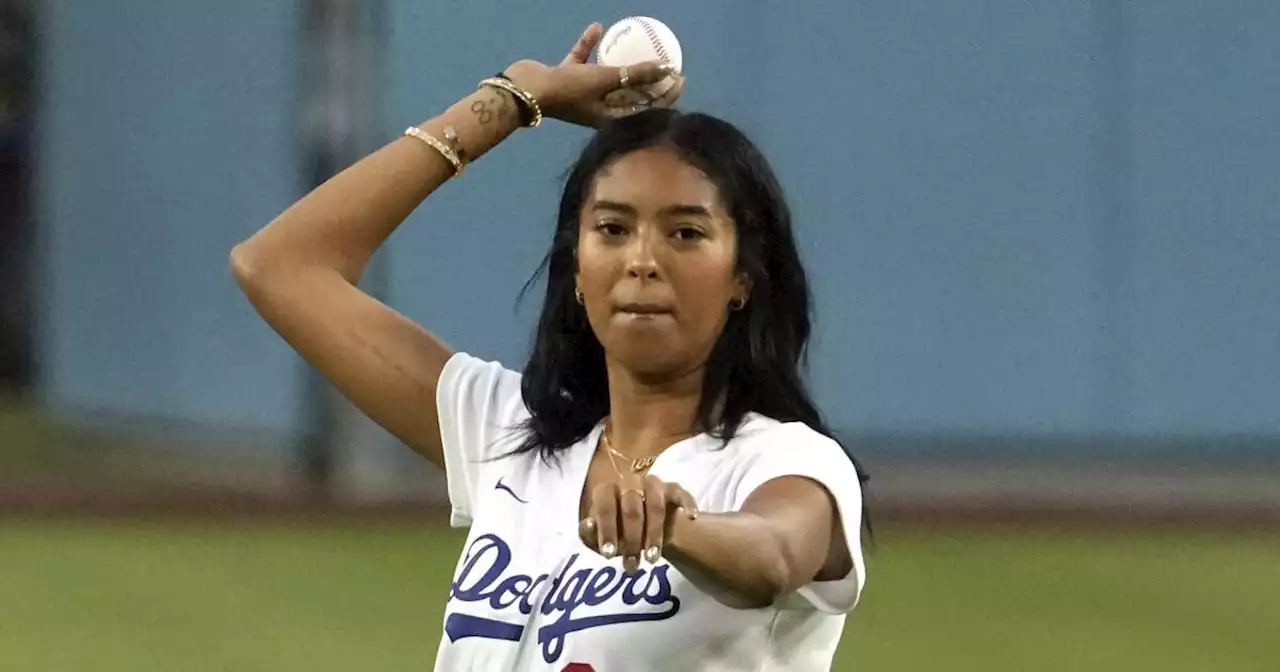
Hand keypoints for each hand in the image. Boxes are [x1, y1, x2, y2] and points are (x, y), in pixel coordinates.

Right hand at [504, 23, 685, 127]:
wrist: (526, 90)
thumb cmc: (569, 91)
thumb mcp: (607, 81)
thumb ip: (637, 74)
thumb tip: (667, 69)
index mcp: (611, 119)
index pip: (647, 109)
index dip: (666, 95)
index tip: (679, 77)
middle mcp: (598, 110)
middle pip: (632, 94)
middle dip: (650, 80)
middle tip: (666, 62)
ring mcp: (581, 95)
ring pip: (607, 78)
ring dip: (620, 64)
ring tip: (636, 47)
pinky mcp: (565, 79)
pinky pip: (582, 61)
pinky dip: (589, 46)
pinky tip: (596, 28)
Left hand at [579, 475, 698, 572]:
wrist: (646, 526)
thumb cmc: (619, 531)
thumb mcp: (602, 538)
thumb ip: (590, 534)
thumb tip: (587, 526)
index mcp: (607, 490)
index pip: (605, 504)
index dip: (606, 529)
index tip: (609, 556)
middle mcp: (630, 482)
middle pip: (631, 507)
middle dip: (632, 540)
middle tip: (632, 566)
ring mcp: (653, 484)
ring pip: (655, 504)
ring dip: (654, 533)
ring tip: (653, 559)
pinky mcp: (674, 489)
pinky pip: (681, 494)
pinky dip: (686, 505)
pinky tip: (690, 518)